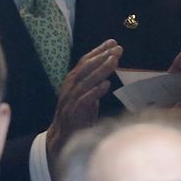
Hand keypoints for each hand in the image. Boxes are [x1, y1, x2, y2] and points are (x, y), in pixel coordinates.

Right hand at [46, 39, 121, 177]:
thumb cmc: (78, 116)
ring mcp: (71, 98)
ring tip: (114, 60)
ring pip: (86, 80)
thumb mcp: (86, 97)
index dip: (98, 51)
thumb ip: (92, 85)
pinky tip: (106, 84)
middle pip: (86, 67)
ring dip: (100, 70)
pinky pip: (85, 99)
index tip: (112, 42)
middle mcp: (70, 86)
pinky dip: (95, 91)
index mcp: (73, 81)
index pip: (86, 62)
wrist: (63, 137)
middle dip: (101, 56)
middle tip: (117, 48)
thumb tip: (105, 75)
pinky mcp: (74, 112)